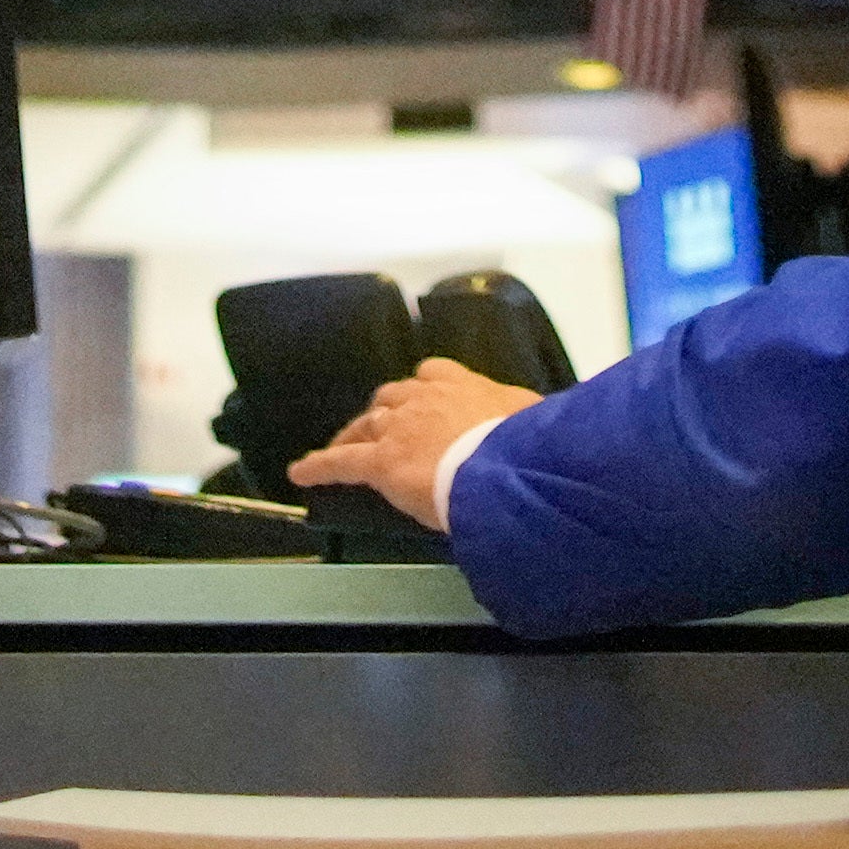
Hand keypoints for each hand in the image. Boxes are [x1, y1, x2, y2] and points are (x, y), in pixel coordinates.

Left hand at [286, 358, 538, 528]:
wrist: (503, 467)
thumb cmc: (527, 447)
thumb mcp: (536, 422)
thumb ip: (529, 421)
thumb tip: (548, 427)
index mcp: (464, 387)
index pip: (435, 375)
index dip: (425, 388)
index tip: (424, 395)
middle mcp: (426, 399)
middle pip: (394, 396)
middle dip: (386, 410)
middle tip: (382, 427)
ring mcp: (400, 427)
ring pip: (367, 423)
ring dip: (355, 434)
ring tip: (343, 445)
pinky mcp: (381, 461)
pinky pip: (342, 462)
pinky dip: (319, 466)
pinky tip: (301, 473)